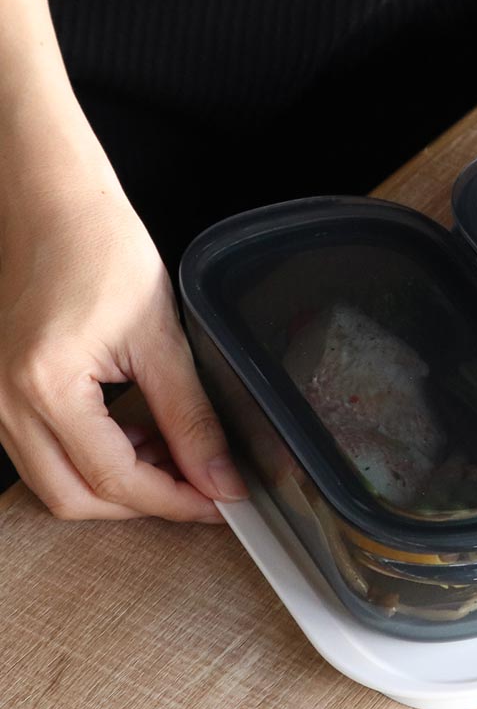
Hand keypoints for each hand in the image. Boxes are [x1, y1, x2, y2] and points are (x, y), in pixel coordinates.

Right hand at [0, 161, 246, 520]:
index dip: (176, 500)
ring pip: (56, 482)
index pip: (115, 480)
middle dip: (145, 503)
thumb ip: (191, 416)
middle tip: (204, 487)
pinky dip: (91, 457)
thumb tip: (220, 476)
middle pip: (76, 498)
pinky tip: (135, 432)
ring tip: (176, 454)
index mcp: (45, 388)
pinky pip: (42, 451)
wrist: (52, 204)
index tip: (223, 503)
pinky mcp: (1, 391)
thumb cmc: (100, 249)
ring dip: (117, 482)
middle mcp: (5, 404)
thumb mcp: (160, 336)